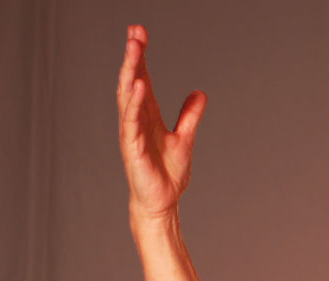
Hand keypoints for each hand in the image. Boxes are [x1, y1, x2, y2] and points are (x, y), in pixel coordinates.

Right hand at [116, 25, 206, 222]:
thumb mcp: (185, 138)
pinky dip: (134, 103)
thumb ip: (190, 116)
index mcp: (148, 115)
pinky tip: (138, 85)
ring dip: (130, 72)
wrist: (163, 202)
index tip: (139, 32)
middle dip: (133, 56)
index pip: (143, 78)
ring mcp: (133, 132)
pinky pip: (132, 121)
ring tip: (134, 49)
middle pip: (132, 81)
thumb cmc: (167, 174)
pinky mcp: (133, 148)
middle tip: (134, 31)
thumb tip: (200, 93)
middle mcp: (137, 119)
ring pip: (128, 96)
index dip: (141, 56)